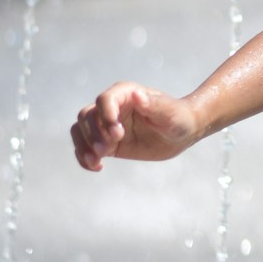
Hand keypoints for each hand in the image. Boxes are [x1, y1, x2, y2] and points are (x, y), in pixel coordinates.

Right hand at [71, 82, 200, 170]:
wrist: (182, 133)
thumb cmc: (179, 118)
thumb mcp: (170, 113)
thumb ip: (154, 105)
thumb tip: (137, 95)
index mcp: (127, 93)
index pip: (105, 99)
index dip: (106, 114)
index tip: (118, 133)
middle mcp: (112, 107)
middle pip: (87, 116)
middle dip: (93, 133)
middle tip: (109, 149)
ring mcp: (106, 125)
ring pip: (80, 130)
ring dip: (84, 146)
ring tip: (97, 160)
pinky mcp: (106, 142)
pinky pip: (84, 147)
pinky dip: (84, 157)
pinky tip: (97, 167)